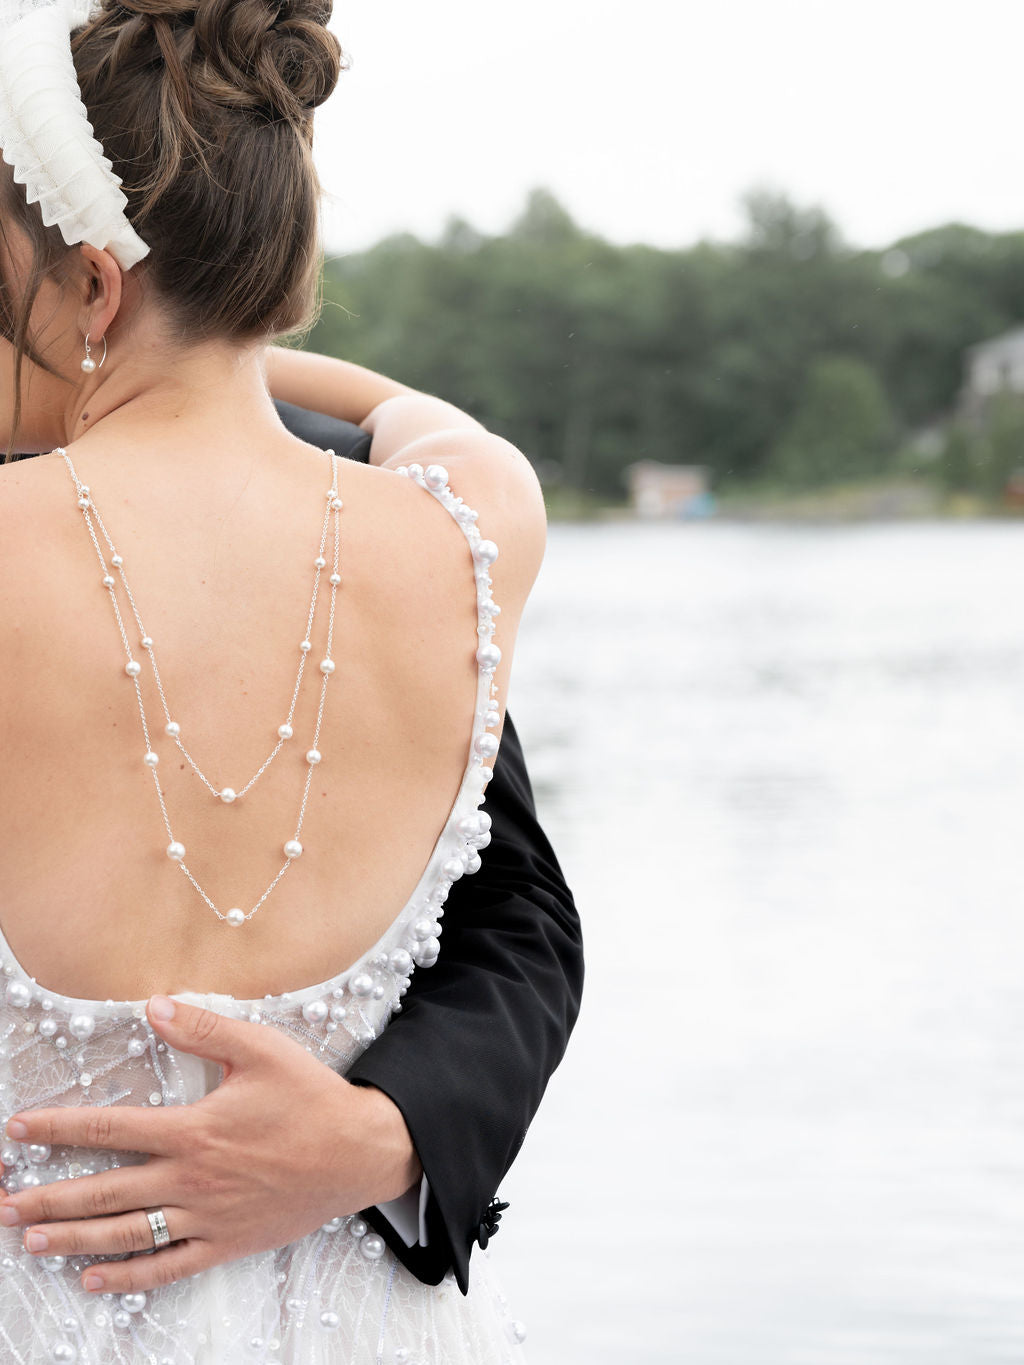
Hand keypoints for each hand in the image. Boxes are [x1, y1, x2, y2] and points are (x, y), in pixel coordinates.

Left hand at [0, 995, 420, 1295]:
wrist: (358, 1153)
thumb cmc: (311, 1099)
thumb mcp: (262, 1049)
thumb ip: (204, 1029)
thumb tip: (154, 1008)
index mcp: (194, 1130)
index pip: (111, 1130)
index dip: (60, 1128)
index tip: (20, 1128)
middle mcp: (191, 1179)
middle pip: (104, 1192)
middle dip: (47, 1199)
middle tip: (4, 1205)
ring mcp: (207, 1217)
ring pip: (126, 1234)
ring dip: (73, 1239)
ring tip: (32, 1240)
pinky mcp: (226, 1242)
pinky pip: (168, 1266)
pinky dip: (127, 1277)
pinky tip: (94, 1279)